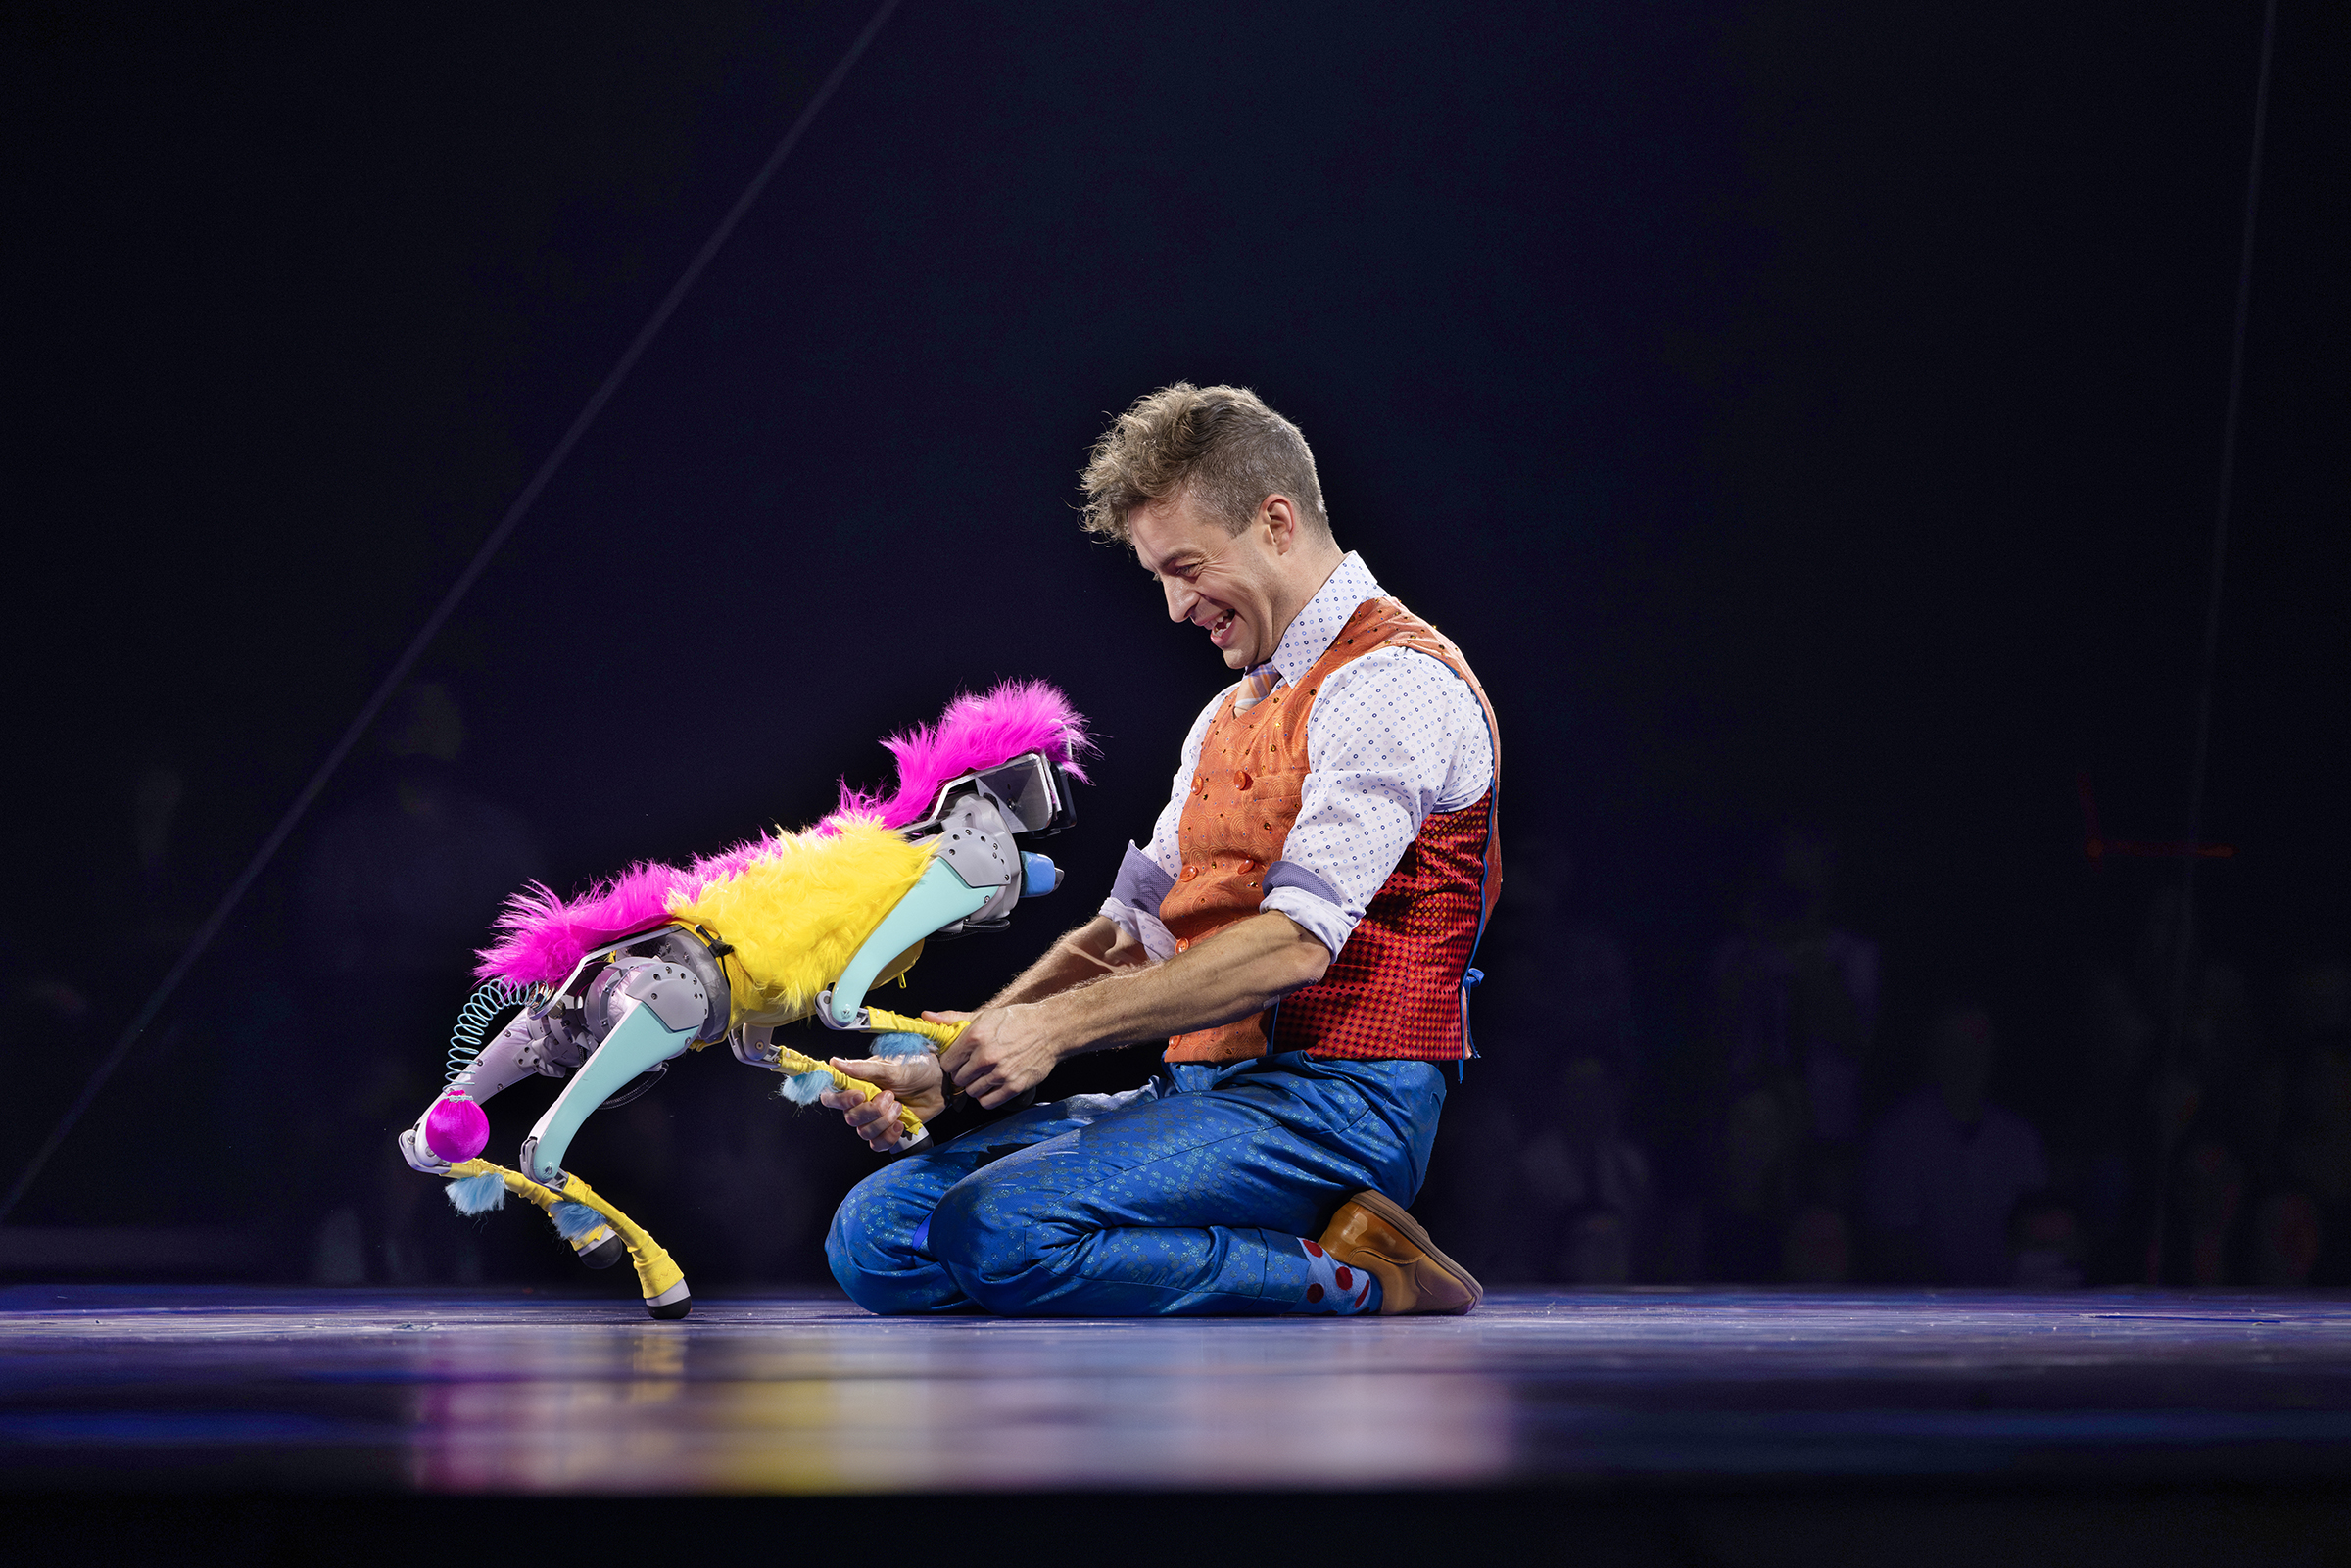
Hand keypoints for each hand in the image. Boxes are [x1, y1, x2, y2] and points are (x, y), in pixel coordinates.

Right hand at [819, 1052, 945, 1151]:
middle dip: (872, 1110)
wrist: (941, 1082)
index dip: (840, 1101)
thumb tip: (835, 1062)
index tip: (859, 1096)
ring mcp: (876, 1118)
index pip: (833, 1097)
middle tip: (891, 1096)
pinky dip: (889, 1136)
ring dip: (883, 1121)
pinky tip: (900, 1124)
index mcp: (858, 1084)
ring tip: (899, 1106)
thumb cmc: (917, 1067)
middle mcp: (863, 1102)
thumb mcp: (891, 1066)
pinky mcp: (889, 1130)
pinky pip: (878, 1144)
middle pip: (851, 1118)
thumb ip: (863, 1068)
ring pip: (864, 1132)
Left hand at [933, 1004, 1063, 1107]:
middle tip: (974, 1068)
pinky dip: (988, 1097)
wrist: (1050, 1029)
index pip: (947, 1063)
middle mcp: (985, 1056)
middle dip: (964, 1075)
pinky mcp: (1013, 1086)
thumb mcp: (984, 1015)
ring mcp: (1000, 1073)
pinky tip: (993, 1086)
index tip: (960, 1061)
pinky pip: (988, 1102)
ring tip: (986, 1076)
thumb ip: (953, 1019)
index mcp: (975, 1037)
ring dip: (976, 1086)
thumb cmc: (1017, 1020)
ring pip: (972, 1092)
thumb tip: (926, 1016)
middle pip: (958, 1079)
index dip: (953, 1063)